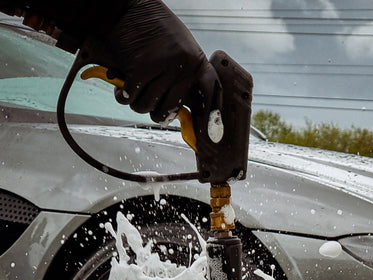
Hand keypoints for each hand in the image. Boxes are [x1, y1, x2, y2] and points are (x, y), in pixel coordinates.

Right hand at [81, 0, 220, 123]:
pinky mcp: (141, 67)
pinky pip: (132, 97)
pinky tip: (121, 91)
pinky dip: (123, 97)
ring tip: (133, 95)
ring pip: (148, 106)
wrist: (128, 7)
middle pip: (171, 109)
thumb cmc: (154, 29)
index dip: (211, 115)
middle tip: (151, 108)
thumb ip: (186, 74)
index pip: (212, 93)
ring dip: (137, 105)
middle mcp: (184, 66)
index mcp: (197, 62)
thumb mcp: (180, 49)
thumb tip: (188, 110)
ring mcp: (164, 67)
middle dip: (158, 114)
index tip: (208, 135)